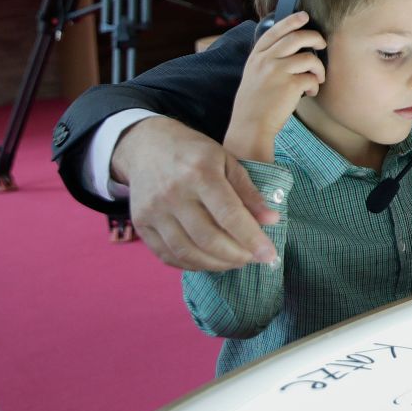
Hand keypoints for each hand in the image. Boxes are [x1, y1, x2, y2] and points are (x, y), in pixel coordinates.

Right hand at [113, 118, 277, 269]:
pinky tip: (210, 262)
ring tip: (236, 262)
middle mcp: (173, 194)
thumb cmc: (194, 153)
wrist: (147, 146)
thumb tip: (271, 220)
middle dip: (236, 255)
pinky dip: (192, 265)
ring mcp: (153, 211)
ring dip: (216, 264)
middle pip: (207, 238)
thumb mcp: (227, 160)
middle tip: (254, 258)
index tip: (269, 255)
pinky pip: (167, 255)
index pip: (229, 214)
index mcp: (200, 173)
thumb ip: (248, 191)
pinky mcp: (140, 224)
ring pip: (186, 251)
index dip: (251, 238)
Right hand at [224, 13, 326, 163]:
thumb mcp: (253, 75)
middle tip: (322, 44)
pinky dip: (315, 85)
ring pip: (309, 57)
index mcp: (256, 57)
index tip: (304, 16)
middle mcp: (266, 60)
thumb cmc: (254, 104)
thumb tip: (291, 50)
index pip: (274, 31)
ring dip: (318, 67)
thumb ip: (267, 60)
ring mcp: (277, 71)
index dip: (291, 21)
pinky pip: (312, 77)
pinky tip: (309, 93)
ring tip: (316, 78)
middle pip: (296, 37)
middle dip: (314, 37)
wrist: (250, 126)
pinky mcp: (290, 85)